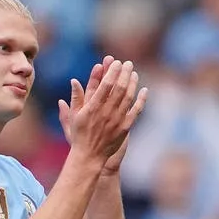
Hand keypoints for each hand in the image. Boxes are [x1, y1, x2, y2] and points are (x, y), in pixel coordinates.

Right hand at [59, 56, 146, 172]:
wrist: (90, 156)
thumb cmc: (80, 135)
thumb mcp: (73, 116)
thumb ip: (76, 98)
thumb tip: (74, 81)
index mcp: (92, 108)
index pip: (105, 85)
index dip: (112, 72)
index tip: (116, 62)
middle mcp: (106, 112)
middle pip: (119, 88)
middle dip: (124, 74)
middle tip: (128, 63)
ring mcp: (117, 120)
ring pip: (128, 97)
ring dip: (133, 83)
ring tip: (134, 73)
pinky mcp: (125, 127)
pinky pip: (136, 110)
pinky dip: (141, 99)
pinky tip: (144, 90)